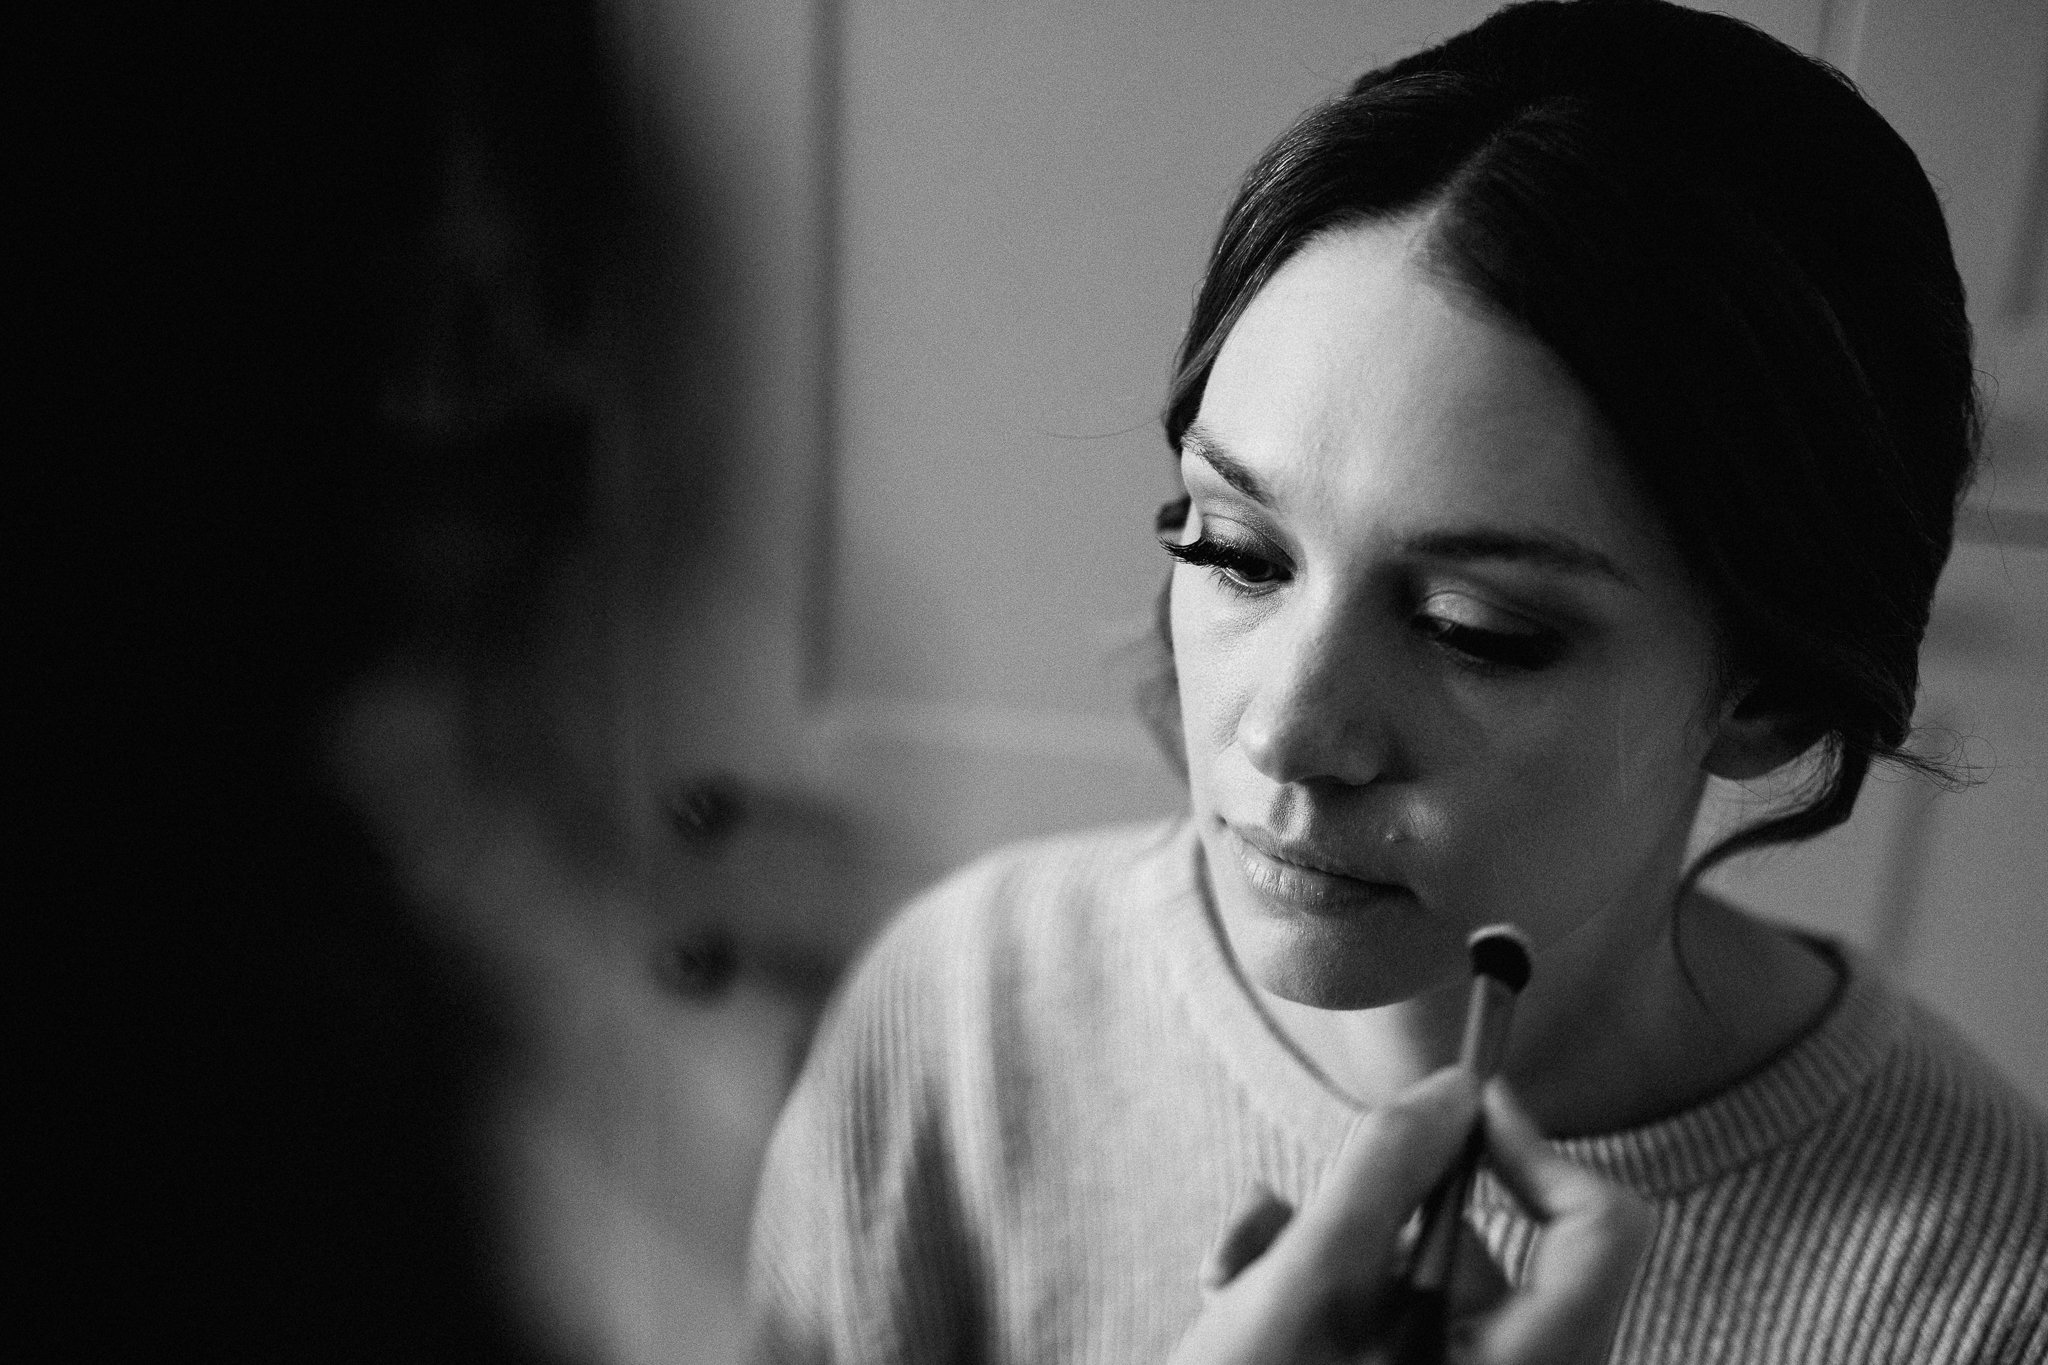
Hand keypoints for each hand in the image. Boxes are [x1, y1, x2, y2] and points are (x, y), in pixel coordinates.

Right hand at [1169, 1069, 1653, 1364]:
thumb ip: (1379, 1177)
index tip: (1453, 1105)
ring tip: (1233, 1278)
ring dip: (1313, 1252)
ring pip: (1405, 1283)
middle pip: (1473, 1251)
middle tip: (1293, 1221)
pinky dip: (1308, 1295)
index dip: (1535, 1150)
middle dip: (1365, 1215)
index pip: (1603, 1231)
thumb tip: (1451, 1089)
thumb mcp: (1305, 1289)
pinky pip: (1376, 1324)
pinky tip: (1235, 1299)